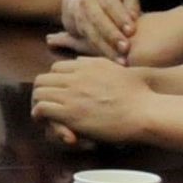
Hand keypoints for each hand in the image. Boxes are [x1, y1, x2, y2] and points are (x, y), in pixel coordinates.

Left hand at [30, 55, 151, 147]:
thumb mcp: (119, 70)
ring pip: (39, 92)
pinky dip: (38, 114)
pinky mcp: (70, 113)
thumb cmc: (139, 94)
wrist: (144, 111)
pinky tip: (42, 119)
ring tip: (40, 113)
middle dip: (41, 91)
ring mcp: (72, 94)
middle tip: (44, 102)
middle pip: (44, 78)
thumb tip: (81, 62)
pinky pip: (42, 108)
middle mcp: (76, 77)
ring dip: (37, 102)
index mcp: (87, 66)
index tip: (57, 91)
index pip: (57, 68)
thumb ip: (99, 65)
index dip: (54, 80)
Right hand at [51, 0, 140, 57]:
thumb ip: (130, 6)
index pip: (110, 4)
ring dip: (105, 48)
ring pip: (90, 33)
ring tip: (122, 61)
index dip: (120, 17)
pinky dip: (99, 52)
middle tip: (126, 49)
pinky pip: (85, 40)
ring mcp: (76, 14)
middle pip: (97, 20)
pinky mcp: (71, 26)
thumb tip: (133, 22)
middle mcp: (85, 1)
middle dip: (111, 35)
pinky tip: (112, 61)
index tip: (132, 31)